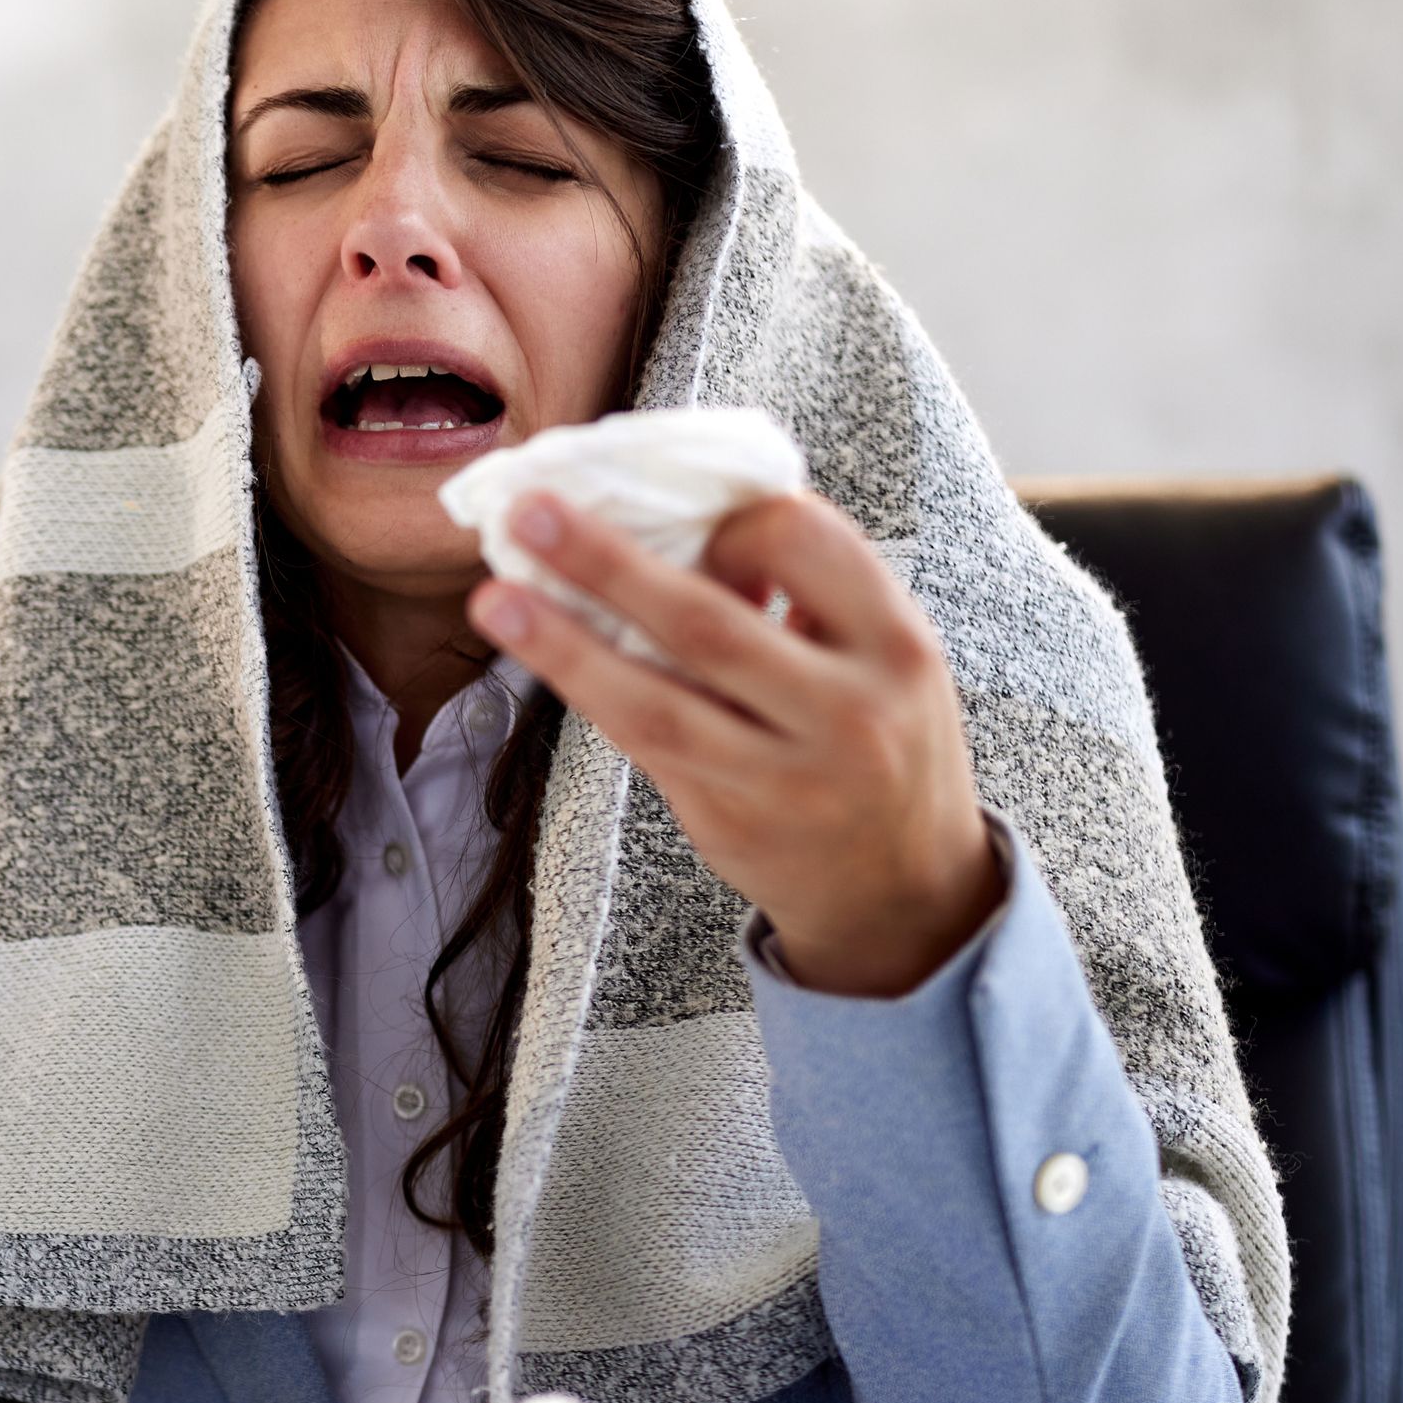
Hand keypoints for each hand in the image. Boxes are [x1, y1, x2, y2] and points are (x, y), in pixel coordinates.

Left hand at [466, 490, 1004, 998]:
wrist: (908, 889)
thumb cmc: (883, 740)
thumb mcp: (881, 658)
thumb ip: (807, 598)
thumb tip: (677, 533)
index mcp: (897, 645)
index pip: (803, 543)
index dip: (730, 522)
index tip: (686, 521)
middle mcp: (847, 714)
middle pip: (705, 624)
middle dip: (607, 565)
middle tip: (529, 513)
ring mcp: (784, 779)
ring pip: (654, 703)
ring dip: (563, 646)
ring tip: (494, 599)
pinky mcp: (729, 824)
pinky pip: (645, 747)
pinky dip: (593, 692)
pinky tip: (543, 654)